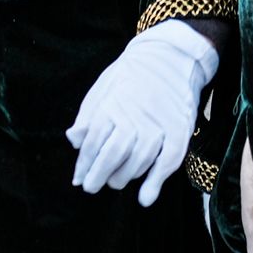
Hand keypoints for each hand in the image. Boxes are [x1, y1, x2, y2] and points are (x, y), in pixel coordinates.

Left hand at [67, 19, 219, 206]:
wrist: (170, 55)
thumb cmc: (132, 73)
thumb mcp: (104, 86)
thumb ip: (88, 115)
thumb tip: (73, 140)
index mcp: (112, 105)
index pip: (93, 141)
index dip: (84, 163)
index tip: (78, 178)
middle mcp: (135, 116)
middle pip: (113, 155)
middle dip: (99, 175)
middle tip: (91, 186)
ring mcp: (159, 124)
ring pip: (138, 161)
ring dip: (123, 177)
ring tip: (114, 182)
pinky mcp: (179, 130)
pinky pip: (168, 162)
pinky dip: (156, 182)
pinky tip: (145, 197)